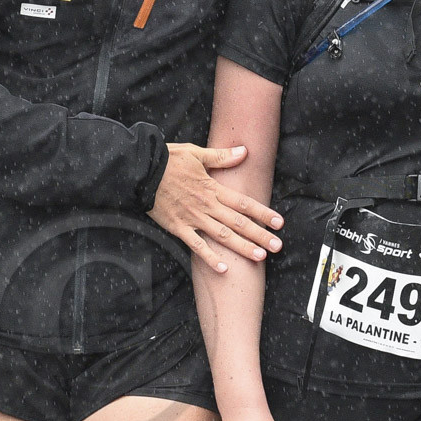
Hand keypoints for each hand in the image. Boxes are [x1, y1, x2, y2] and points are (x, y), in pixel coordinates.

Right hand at [148, 143, 283, 271]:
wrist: (141, 171)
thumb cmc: (169, 160)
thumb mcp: (197, 153)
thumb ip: (222, 157)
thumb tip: (244, 151)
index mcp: (213, 188)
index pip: (244, 203)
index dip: (263, 212)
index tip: (279, 222)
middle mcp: (207, 205)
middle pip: (238, 222)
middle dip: (260, 234)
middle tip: (278, 246)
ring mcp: (193, 218)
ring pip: (222, 236)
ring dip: (242, 247)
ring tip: (260, 257)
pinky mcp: (178, 227)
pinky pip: (196, 245)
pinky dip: (210, 257)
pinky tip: (223, 269)